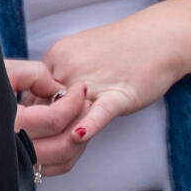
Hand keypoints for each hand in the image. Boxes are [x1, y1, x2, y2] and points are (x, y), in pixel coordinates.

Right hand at [5, 59, 90, 176]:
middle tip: (84, 100)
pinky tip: (66, 131)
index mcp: (6, 125)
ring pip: (63, 161)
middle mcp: (11, 152)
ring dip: (78, 138)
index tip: (79, 87)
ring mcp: (16, 165)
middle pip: (63, 145)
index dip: (73, 101)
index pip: (54, 120)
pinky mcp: (19, 170)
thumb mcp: (2, 71)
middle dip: (81, 121)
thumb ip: (34, 74)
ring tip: (79, 114)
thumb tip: (57, 89)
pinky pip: (54, 168)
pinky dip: (68, 152)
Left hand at [42, 8, 188, 147]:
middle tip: (45, 147)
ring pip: (69, 113)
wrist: (158, 37)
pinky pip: (99, 112)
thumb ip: (58, 75)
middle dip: (46, 129)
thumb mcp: (78, 52)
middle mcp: (70, 67)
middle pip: (47, 106)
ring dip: (64, 134)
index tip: (36, 128)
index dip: (33, 114)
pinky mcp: (119, 94)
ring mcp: (94, 80)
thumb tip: (41, 101)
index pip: (32, 92)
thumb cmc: (119, 48)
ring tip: (60, 152)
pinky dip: (88, 125)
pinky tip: (78, 136)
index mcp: (57, 56)